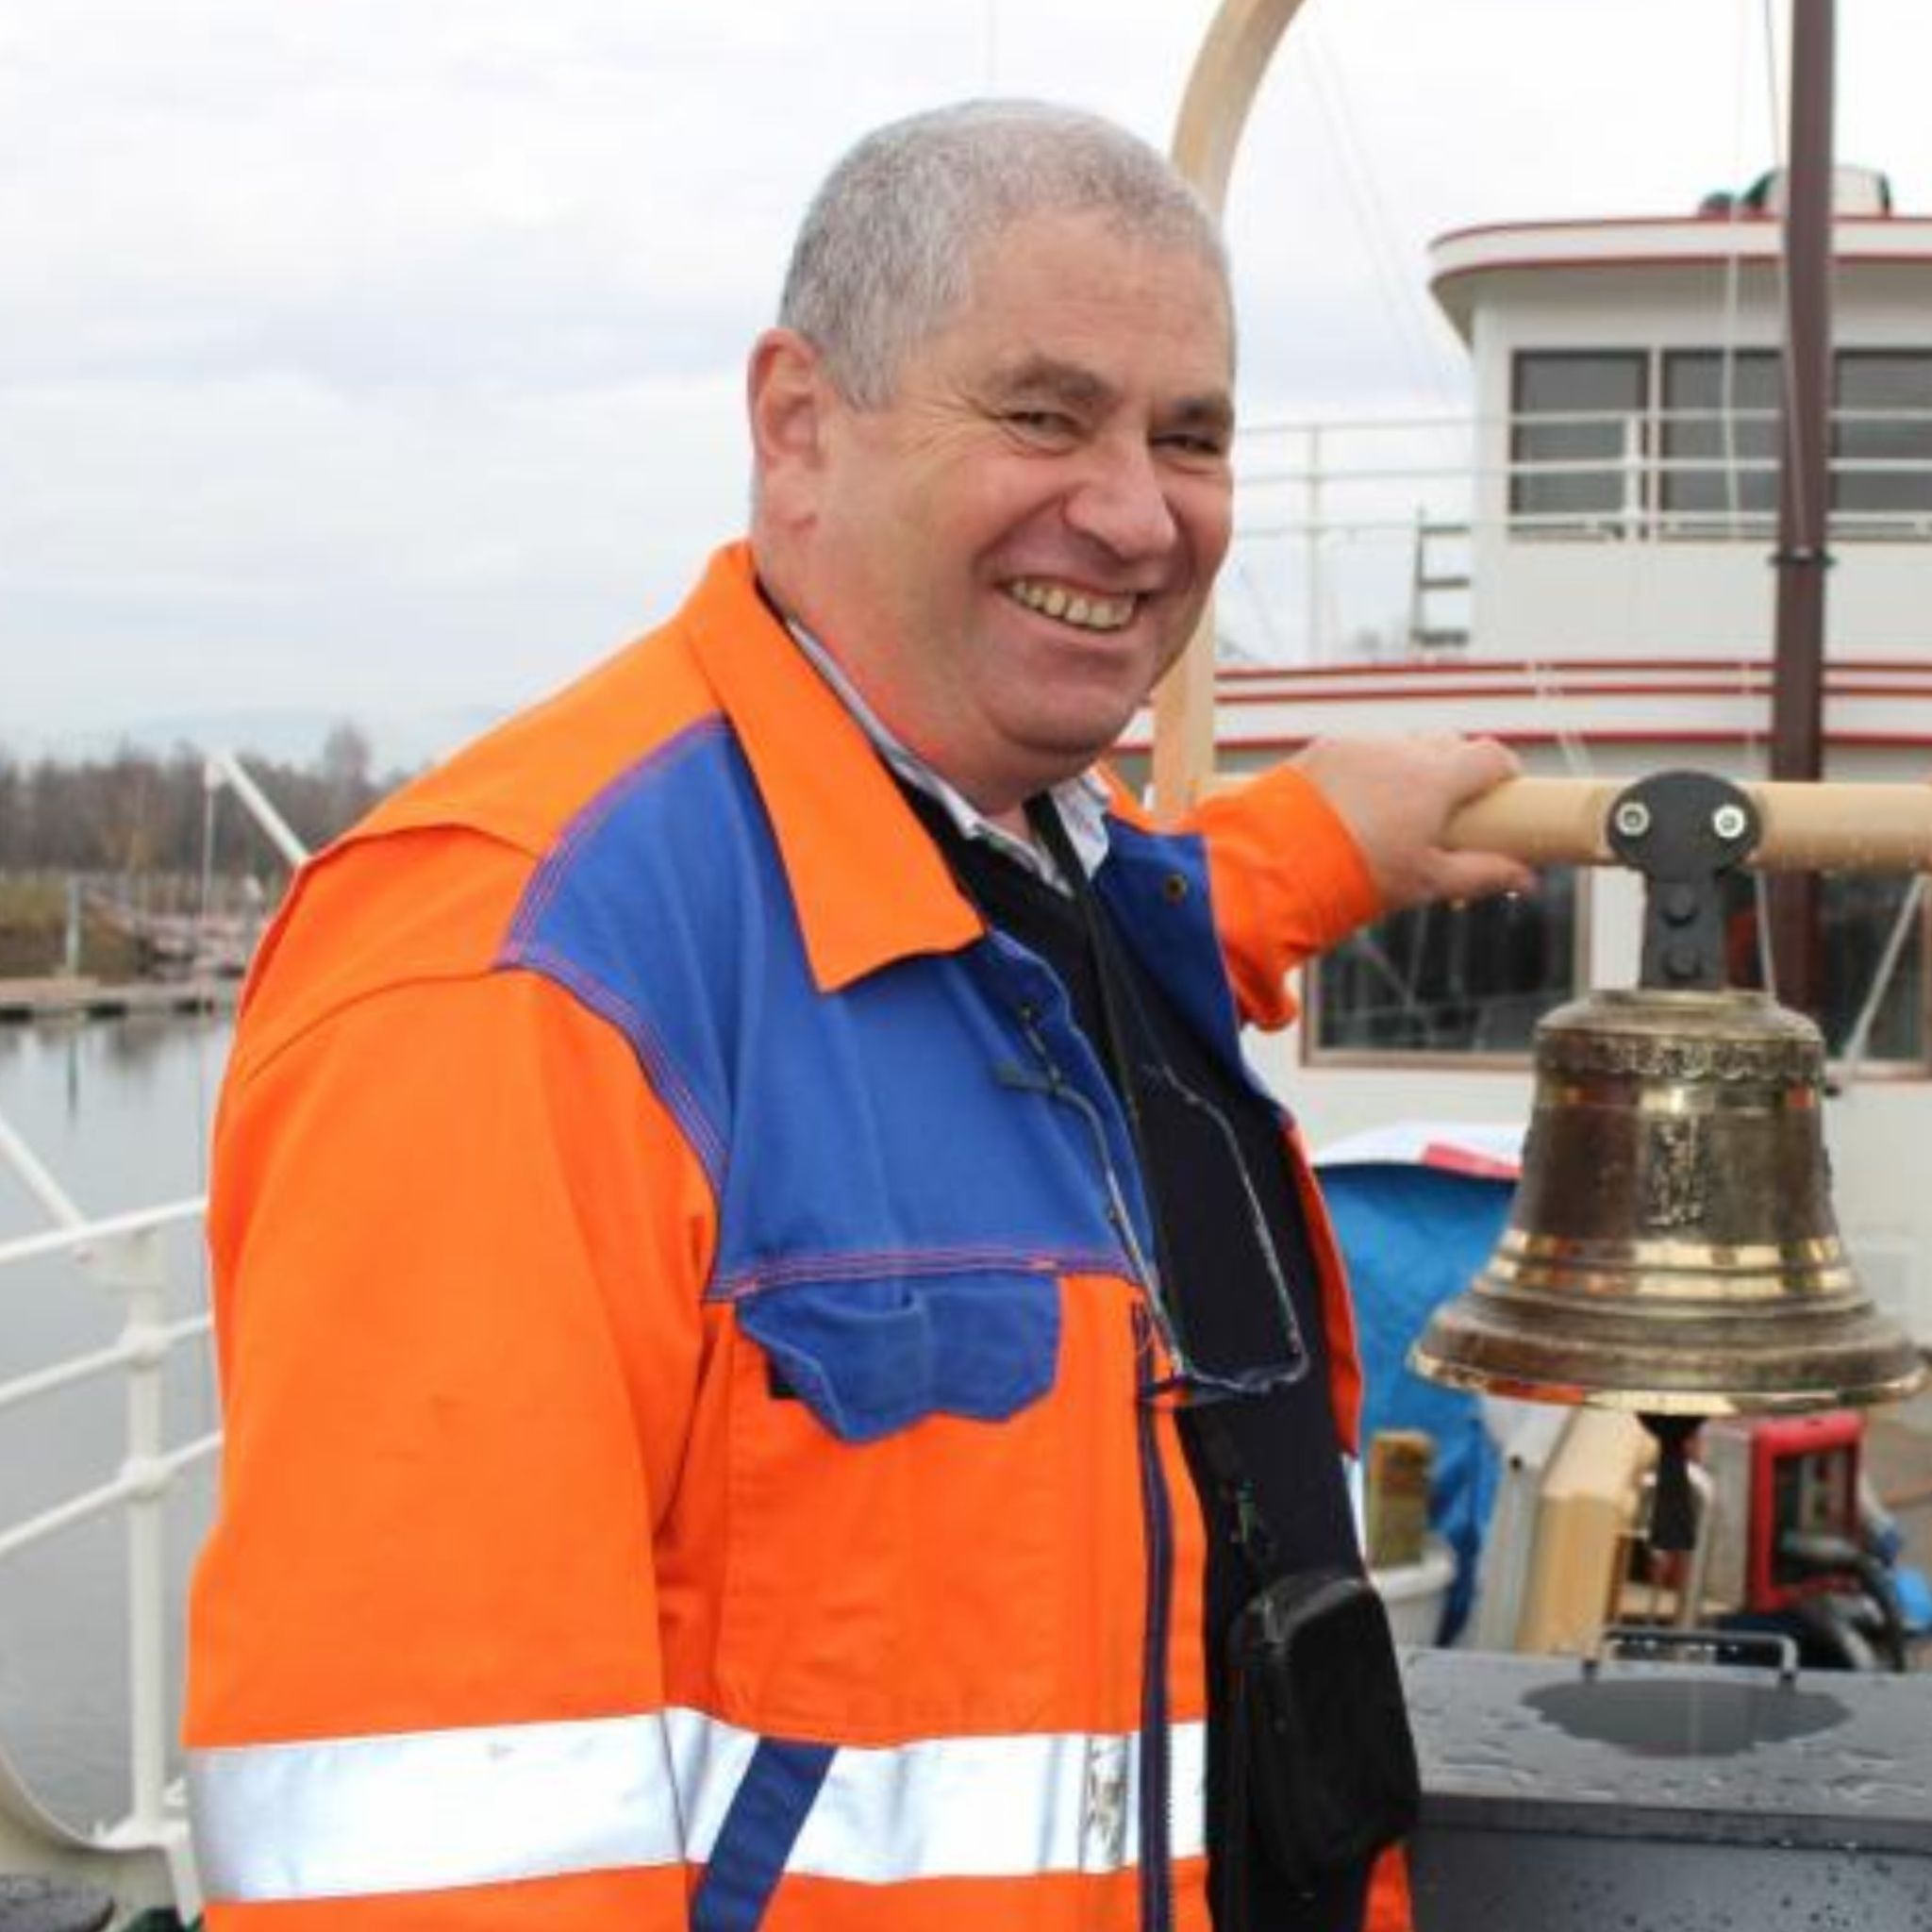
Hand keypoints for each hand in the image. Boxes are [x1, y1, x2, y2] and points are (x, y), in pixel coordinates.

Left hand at [1291, 734, 1536, 912]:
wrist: (1278, 861)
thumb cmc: (1359, 874)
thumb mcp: (1428, 881)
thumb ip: (1483, 874)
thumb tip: (1527, 879)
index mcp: (1436, 778)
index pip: (1490, 754)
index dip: (1504, 770)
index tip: (1504, 790)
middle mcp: (1401, 750)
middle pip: (1447, 745)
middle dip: (1456, 769)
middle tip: (1449, 808)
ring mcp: (1361, 744)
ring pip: (1401, 745)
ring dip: (1410, 767)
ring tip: (1398, 809)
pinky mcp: (1325, 747)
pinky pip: (1361, 749)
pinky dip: (1369, 768)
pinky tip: (1357, 802)